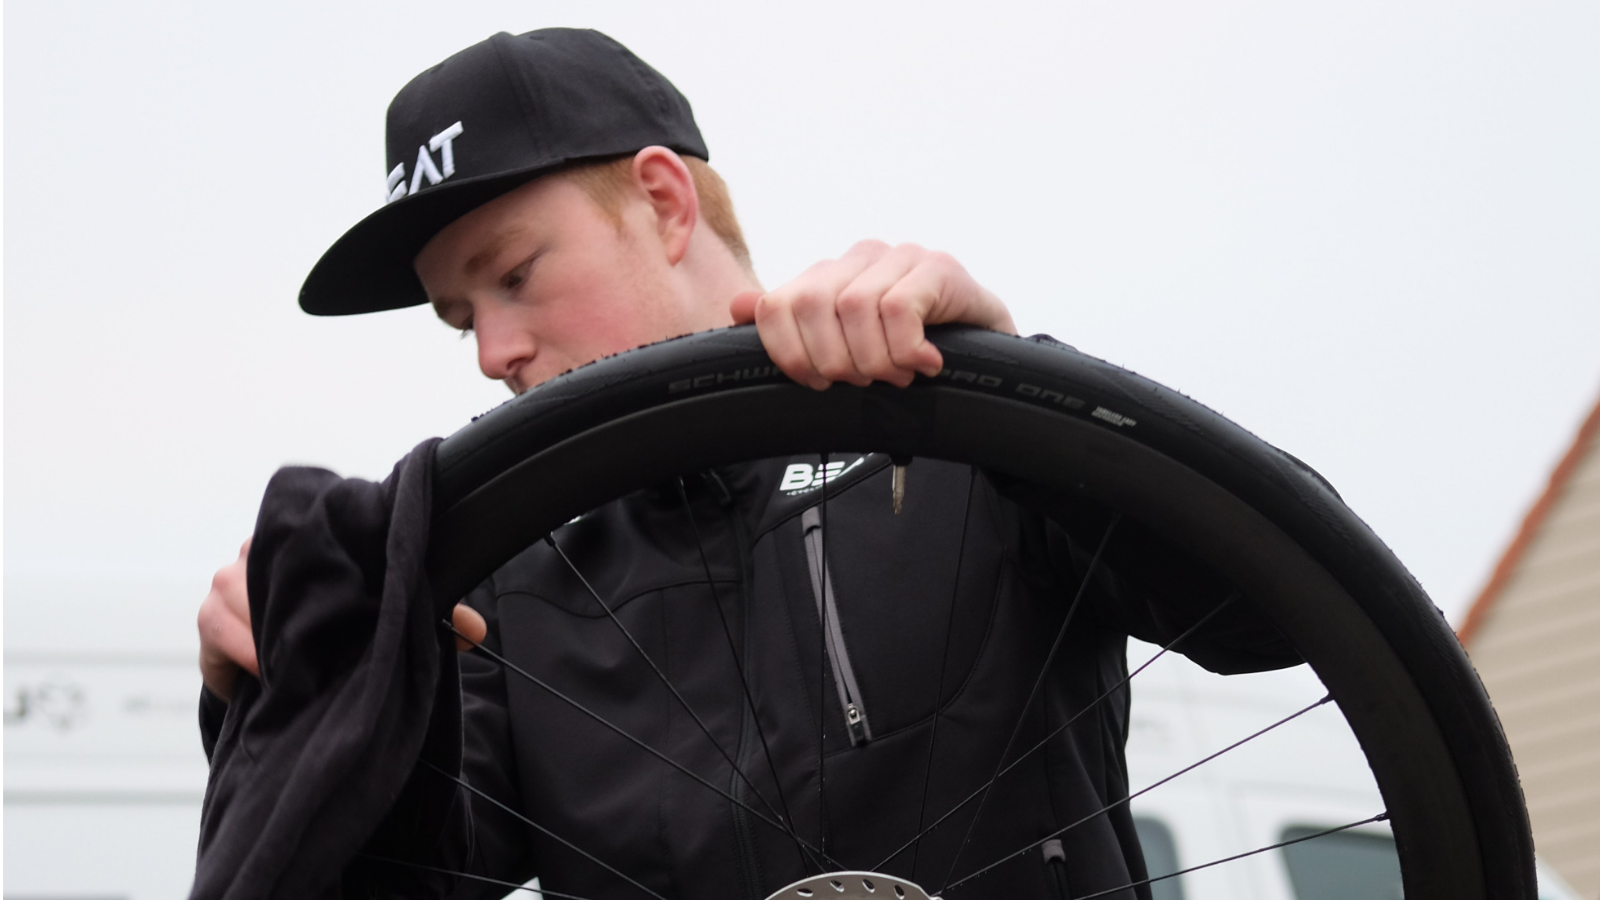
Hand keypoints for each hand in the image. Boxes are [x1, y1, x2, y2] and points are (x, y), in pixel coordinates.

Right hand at [196, 538, 489, 701]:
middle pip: (277, 559)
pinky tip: (272, 672)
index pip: (319, 526)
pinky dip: (247, 652)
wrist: (283, 668)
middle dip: (304, 602)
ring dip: (276, 631)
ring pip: (245, 592)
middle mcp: (267, 547)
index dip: (339, 555)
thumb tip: (475, 631)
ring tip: (305, 660)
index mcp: (312, 534)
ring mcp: (230, 579)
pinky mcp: (209, 618)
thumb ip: (427, 615)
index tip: (361, 590)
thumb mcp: (382, 616)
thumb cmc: (335, 626)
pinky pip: (220, 629)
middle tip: (332, 633)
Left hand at [730, 240, 1016, 389]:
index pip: (777, 303)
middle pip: (812, 305)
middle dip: (834, 361)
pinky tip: (925, 365)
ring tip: (899, 376)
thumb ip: (793, 329)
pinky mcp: (939, 268)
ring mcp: (902, 257)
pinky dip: (906, 349)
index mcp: (830, 274)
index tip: (817, 383)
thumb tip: (738, 305)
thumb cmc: (911, 356)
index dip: (789, 353)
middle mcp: (861, 256)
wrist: (989, 360)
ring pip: (856, 308)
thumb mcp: (848, 350)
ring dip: (876, 360)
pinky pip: (900, 308)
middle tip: (865, 383)